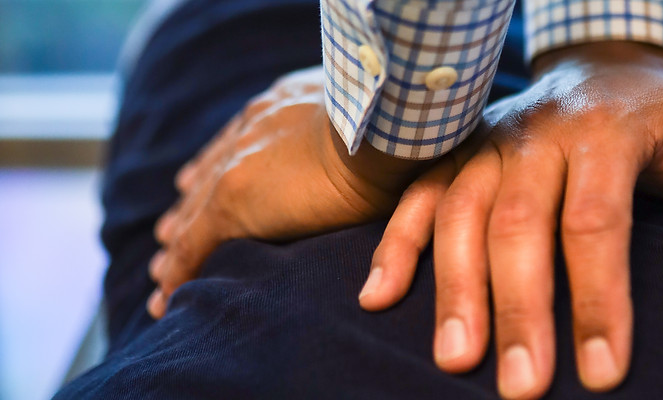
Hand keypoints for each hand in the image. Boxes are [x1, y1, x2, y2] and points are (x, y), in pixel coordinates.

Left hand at [148, 67, 420, 317]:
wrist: (384, 125)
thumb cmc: (396, 124)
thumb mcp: (370, 125)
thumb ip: (355, 137)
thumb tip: (369, 155)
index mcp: (284, 107)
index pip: (240, 141)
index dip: (219, 166)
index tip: (197, 183)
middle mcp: (255, 129)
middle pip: (207, 174)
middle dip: (188, 206)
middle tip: (168, 234)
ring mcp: (241, 165)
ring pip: (192, 215)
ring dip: (176, 248)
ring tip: (161, 277)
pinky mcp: (235, 203)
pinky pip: (194, 247)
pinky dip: (177, 275)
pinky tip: (164, 302)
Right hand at [358, 42, 662, 398]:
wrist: (603, 63)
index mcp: (606, 134)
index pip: (597, 222)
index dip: (601, 299)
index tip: (605, 372)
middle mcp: (537, 136)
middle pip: (518, 226)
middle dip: (520, 310)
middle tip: (523, 389)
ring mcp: (489, 143)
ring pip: (458, 214)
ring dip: (452, 288)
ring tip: (456, 361)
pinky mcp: (459, 153)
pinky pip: (416, 196)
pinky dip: (394, 245)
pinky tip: (378, 298)